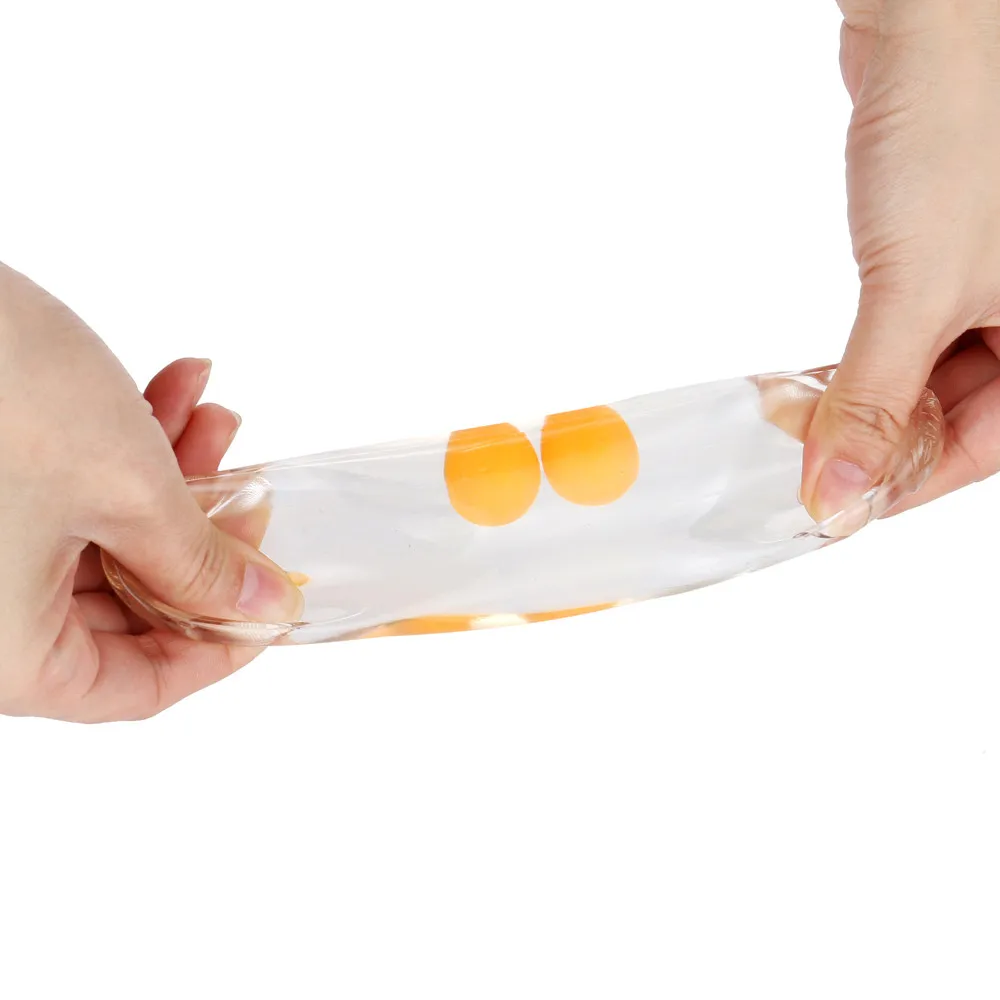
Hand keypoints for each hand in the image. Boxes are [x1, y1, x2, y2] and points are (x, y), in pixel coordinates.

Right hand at [0, 263, 301, 721]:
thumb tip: (266, 607)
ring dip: (170, 478)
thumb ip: (204, 563)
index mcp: (7, 654)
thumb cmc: (1, 395)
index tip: (271, 603)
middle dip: (200, 538)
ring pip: (105, 542)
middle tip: (250, 491)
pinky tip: (173, 388)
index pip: (136, 688)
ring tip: (217, 417)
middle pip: (126, 608)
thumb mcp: (128, 492)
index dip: (220, 647)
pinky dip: (125, 449)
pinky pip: (67, 497)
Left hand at [803, 1, 999, 518]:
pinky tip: (814, 382)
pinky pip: (907, 333)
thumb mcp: (913, 294)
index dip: (907, 484)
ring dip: (861, 403)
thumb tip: (838, 493)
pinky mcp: (948, 256)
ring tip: (799, 425)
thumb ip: (874, 402)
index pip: (984, 447)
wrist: (938, 26)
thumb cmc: (961, 135)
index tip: (839, 509)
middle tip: (806, 467)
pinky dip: (861, 359)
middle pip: (955, 416)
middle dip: (875, 442)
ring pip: (926, 378)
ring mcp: (993, 285)